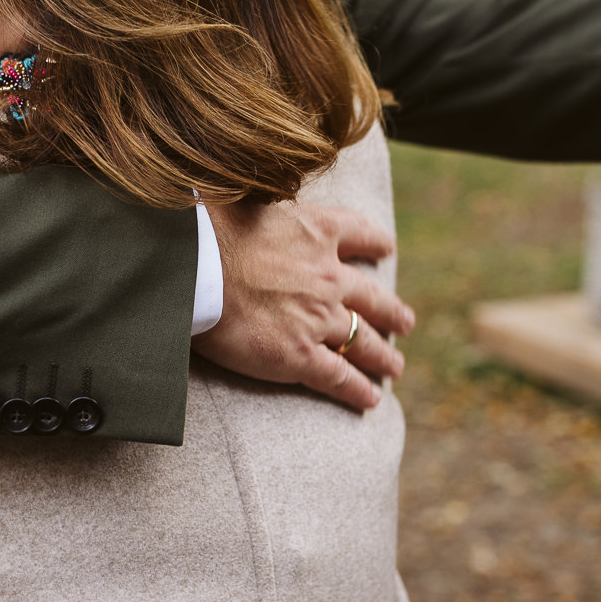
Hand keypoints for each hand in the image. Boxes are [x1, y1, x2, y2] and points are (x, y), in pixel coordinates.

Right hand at [194, 199, 414, 409]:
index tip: (385, 249)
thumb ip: (262, 209)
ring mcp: (318, 317)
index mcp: (316, 232)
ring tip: (394, 366)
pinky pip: (339, 376)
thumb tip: (246, 205)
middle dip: (390, 312)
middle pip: (371, 297)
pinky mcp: (300, 354)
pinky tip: (370, 398)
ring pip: (363, 340)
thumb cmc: (208, 228)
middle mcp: (327, 275)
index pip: (358, 234)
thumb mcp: (247, 202)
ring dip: (382, 356)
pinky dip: (358, 389)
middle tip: (405, 323)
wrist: (195, 264)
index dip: (374, 243)